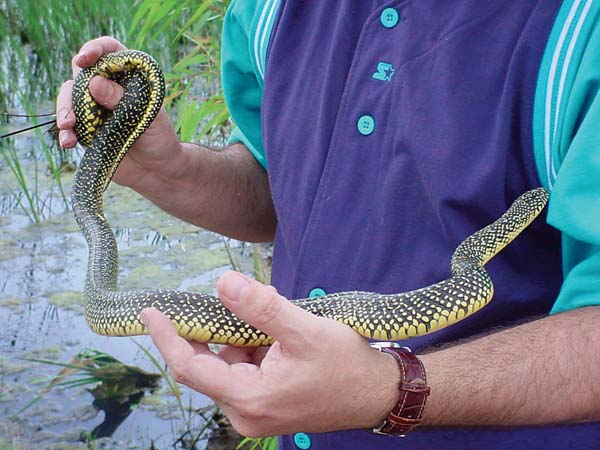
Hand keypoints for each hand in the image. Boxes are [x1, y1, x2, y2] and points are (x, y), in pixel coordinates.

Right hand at [55, 36, 181, 187]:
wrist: (157, 171)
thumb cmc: (159, 139)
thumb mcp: (148, 118)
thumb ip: (122, 100)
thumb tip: (93, 82)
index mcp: (129, 78)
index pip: (110, 52)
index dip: (95, 49)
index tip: (85, 58)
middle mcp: (109, 88)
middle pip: (81, 74)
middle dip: (74, 87)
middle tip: (76, 104)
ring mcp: (95, 108)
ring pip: (69, 98)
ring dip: (64, 109)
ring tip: (68, 126)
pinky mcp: (86, 129)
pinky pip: (68, 124)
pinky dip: (64, 131)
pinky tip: (67, 141)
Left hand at [141, 271, 400, 436]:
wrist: (377, 393)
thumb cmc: (345, 365)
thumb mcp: (304, 330)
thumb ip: (261, 308)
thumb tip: (222, 282)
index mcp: (249, 399)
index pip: (191, 367)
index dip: (168, 338)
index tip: (151, 313)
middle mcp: (245, 412)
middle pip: (211, 364)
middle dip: (220, 328)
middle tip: (236, 298)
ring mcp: (256, 411)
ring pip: (230, 364)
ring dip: (242, 335)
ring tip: (277, 317)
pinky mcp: (266, 404)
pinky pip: (246, 369)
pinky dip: (253, 346)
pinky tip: (279, 333)